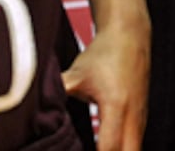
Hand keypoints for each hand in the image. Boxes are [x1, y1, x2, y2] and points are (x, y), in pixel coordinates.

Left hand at [62, 25, 148, 150]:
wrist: (129, 34)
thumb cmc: (104, 53)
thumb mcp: (77, 73)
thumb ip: (59, 90)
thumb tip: (32, 104)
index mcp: (116, 106)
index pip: (109, 148)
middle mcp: (133, 115)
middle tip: (89, 150)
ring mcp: (141, 116)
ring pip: (135, 149)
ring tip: (97, 147)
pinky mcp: (142, 115)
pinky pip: (136, 142)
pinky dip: (124, 148)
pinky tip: (107, 147)